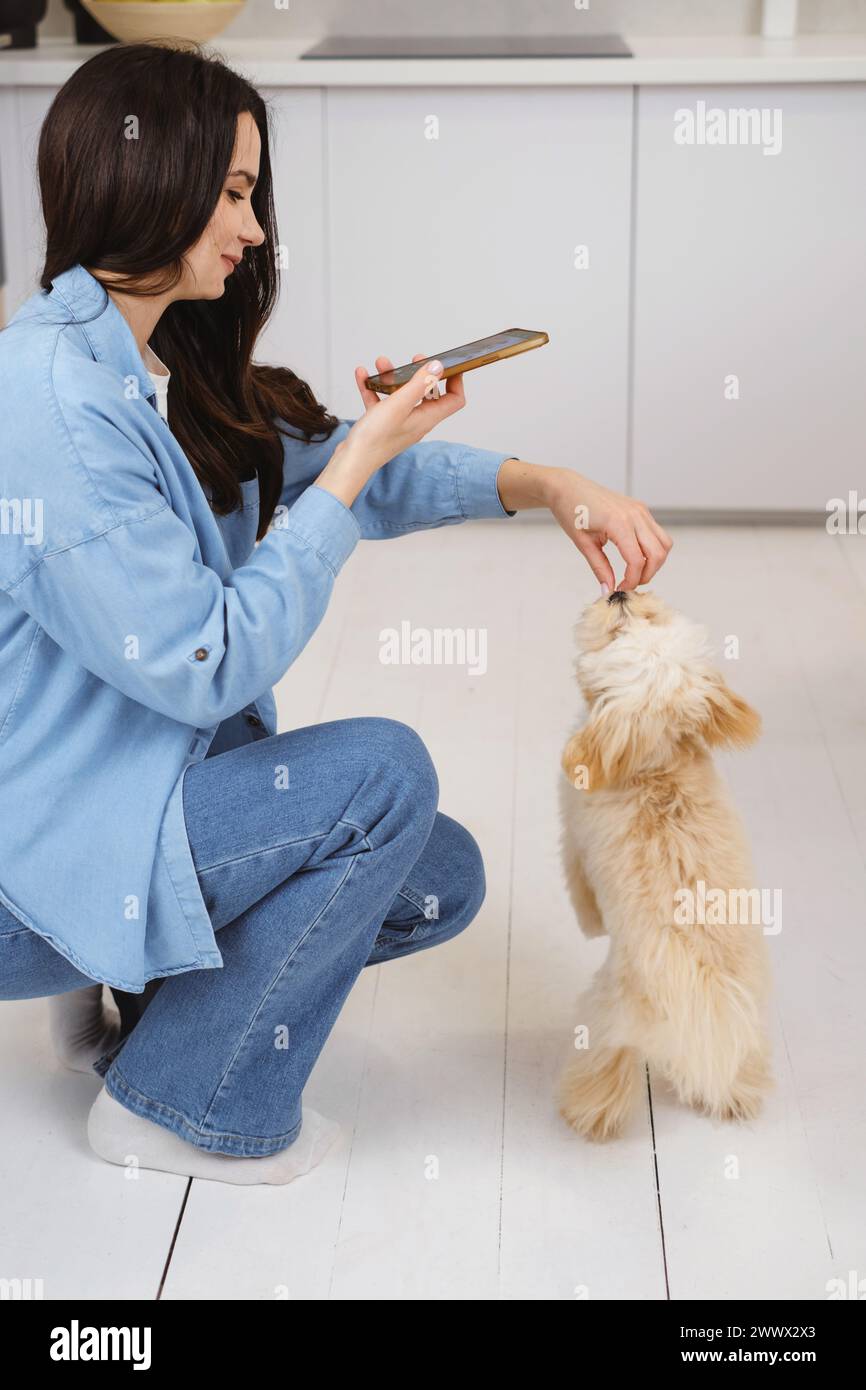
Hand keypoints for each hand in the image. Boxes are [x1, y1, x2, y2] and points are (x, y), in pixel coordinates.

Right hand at [338, 353, 466, 478]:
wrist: (351, 461)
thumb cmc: (375, 438)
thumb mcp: (399, 404)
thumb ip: (419, 384)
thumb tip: (438, 367)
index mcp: (426, 418)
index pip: (454, 400)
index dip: (455, 381)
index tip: (449, 365)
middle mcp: (416, 421)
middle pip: (427, 394)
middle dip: (420, 374)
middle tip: (414, 360)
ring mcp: (400, 423)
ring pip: (402, 395)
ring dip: (393, 378)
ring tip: (381, 364)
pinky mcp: (383, 424)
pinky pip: (382, 401)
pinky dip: (374, 388)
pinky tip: (363, 376)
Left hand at [545, 469, 672, 590]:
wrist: (569, 487)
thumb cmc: (572, 511)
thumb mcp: (583, 544)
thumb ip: (599, 568)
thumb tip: (608, 590)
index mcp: (618, 523)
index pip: (637, 560)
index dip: (631, 580)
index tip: (620, 589)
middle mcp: (635, 515)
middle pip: (657, 554)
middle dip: (646, 574)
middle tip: (629, 584)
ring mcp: (641, 510)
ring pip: (664, 543)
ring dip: (654, 562)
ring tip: (635, 572)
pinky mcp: (641, 509)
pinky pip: (657, 533)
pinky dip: (653, 549)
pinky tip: (635, 556)